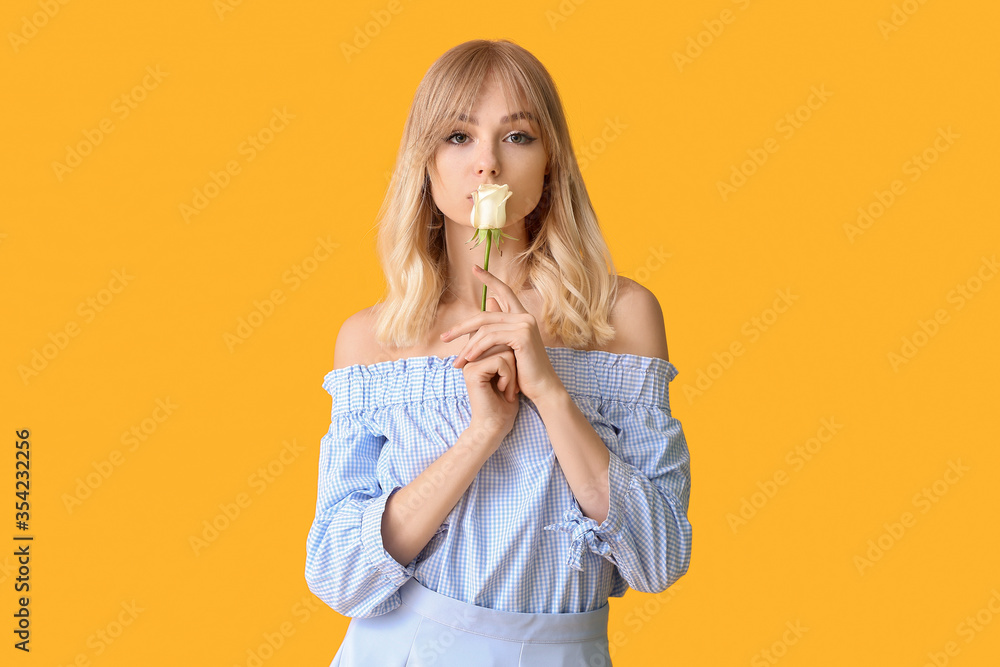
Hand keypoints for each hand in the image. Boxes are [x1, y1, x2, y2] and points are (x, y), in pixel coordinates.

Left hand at [441, 264, 563, 403]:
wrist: (542, 388)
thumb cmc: (524, 372)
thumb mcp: (507, 348)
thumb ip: (497, 329)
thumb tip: (488, 302)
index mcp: (522, 317)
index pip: (504, 291)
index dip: (489, 278)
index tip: (474, 268)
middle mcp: (525, 316)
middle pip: (485, 314)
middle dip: (462, 326)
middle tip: (444, 337)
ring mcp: (525, 324)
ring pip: (485, 328)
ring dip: (467, 346)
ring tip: (457, 362)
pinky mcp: (522, 335)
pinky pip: (491, 338)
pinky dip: (477, 348)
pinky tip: (469, 359)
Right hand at [462, 344, 519, 441]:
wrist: (497, 425)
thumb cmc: (505, 401)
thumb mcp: (509, 370)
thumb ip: (506, 351)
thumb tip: (512, 333)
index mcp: (477, 355)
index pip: (501, 339)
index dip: (512, 358)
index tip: (510, 379)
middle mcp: (471, 357)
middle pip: (503, 343)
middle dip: (513, 365)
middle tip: (510, 385)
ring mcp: (470, 364)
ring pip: (504, 351)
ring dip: (512, 372)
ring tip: (507, 388)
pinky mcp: (473, 372)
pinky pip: (501, 361)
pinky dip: (509, 377)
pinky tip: (504, 390)